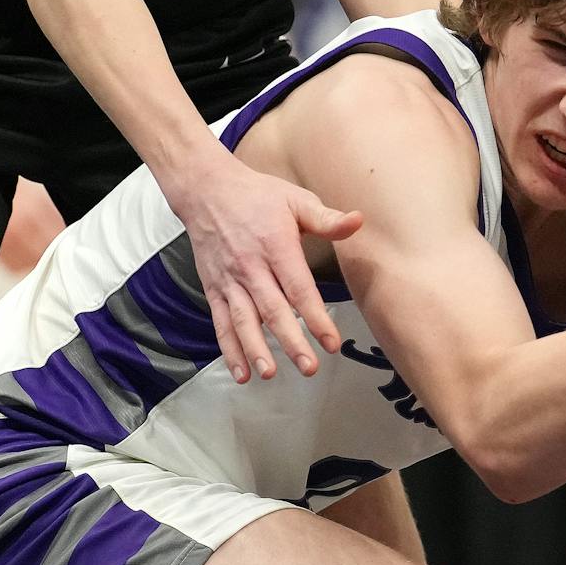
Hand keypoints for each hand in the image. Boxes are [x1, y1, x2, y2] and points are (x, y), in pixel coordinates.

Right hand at [160, 144, 363, 383]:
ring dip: (256, 349)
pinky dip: (229, 349)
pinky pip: (221, 322)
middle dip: (291, 341)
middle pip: (272, 310)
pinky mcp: (213, 289)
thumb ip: (326, 218)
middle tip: (309, 367)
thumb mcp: (295, 199)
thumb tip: (358, 220)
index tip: (332, 341)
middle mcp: (251, 266)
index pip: (299, 288)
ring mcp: (229, 280)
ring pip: (244, 321)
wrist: (207, 191)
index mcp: (276, 245)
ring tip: (271, 373)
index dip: (315, 317)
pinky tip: (241, 372)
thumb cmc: (257, 196)